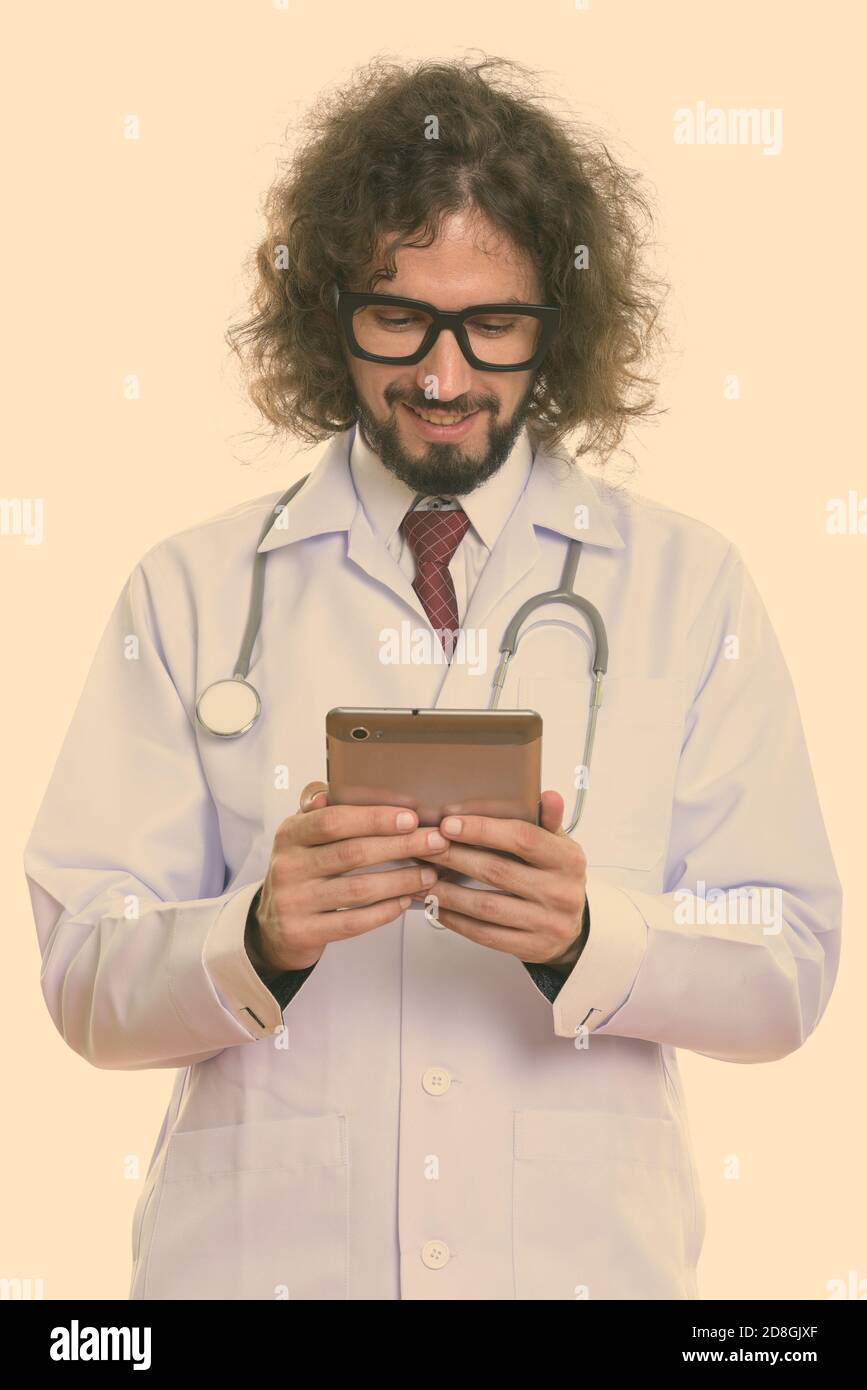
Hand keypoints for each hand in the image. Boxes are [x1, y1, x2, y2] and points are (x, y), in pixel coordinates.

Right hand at [251, 780, 445, 971]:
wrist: (273, 926)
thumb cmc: (300, 872)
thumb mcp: (300, 837)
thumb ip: (319, 811)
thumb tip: (333, 788)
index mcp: (290, 834)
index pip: (333, 821)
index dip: (374, 818)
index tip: (411, 817)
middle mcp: (288, 866)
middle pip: (352, 852)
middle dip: (400, 846)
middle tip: (435, 842)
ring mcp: (294, 902)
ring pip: (358, 889)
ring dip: (400, 880)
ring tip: (429, 874)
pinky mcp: (304, 932)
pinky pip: (353, 922)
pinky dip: (384, 912)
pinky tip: (405, 901)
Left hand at [416, 789, 586, 966]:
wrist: (571, 929)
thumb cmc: (555, 876)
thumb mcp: (557, 846)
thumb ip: (547, 821)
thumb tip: (547, 795)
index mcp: (568, 859)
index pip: (523, 839)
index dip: (483, 830)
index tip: (449, 823)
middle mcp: (561, 892)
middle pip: (498, 871)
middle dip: (455, 857)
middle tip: (425, 847)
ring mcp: (547, 923)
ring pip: (487, 906)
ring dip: (449, 891)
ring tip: (424, 878)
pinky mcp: (531, 948)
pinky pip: (486, 935)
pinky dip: (457, 920)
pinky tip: (438, 907)